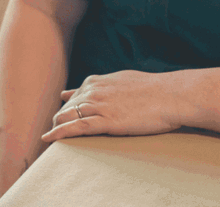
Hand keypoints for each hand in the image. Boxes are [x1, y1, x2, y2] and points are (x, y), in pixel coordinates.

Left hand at [41, 69, 190, 142]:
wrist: (170, 95)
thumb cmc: (152, 89)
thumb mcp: (122, 80)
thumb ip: (103, 85)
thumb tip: (91, 85)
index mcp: (96, 82)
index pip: (73, 97)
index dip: (67, 110)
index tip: (64, 119)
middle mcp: (92, 91)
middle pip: (67, 108)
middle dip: (60, 121)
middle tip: (57, 132)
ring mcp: (98, 106)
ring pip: (67, 117)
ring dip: (57, 128)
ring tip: (50, 138)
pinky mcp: (106, 121)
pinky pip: (76, 128)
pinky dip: (60, 133)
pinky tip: (49, 138)